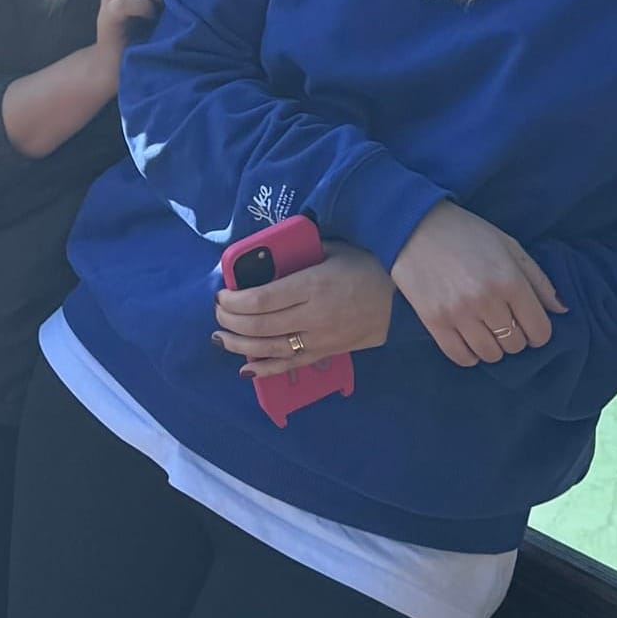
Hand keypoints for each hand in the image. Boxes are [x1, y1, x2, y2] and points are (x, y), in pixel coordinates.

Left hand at [214, 242, 392, 375]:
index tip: (220, 295)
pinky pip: (294, 364)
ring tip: (220, 338)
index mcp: (313, 286)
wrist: (399, 287)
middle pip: (262, 325)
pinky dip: (268, 369)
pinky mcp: (330, 352)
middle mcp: (315, 316)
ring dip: (241, 346)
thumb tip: (256, 260)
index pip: (262, 300)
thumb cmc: (359, 261)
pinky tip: (246, 369)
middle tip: (217, 313)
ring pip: (273, 348)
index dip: (235, 301)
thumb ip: (292, 255)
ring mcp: (323, 338)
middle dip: (231, 321)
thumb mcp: (326, 247)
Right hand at [390, 202, 566, 366]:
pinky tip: (468, 340)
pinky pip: (460, 356)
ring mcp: (458, 313)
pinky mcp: (433, 320)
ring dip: (493, 347)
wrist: (413, 226)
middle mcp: (486, 300)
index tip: (530, 327)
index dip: (539, 333)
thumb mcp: (508, 246)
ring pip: (490, 353)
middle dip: (515, 338)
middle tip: (504, 324)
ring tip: (485, 332)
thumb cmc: (465, 233)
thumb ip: (538, 279)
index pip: (539, 330)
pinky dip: (469, 355)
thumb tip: (561, 311)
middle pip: (515, 344)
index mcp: (510, 281)